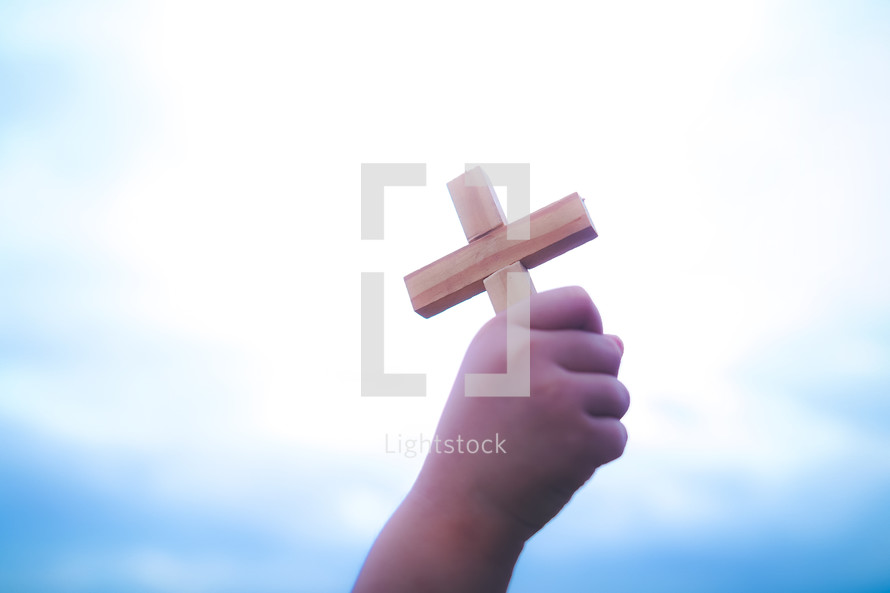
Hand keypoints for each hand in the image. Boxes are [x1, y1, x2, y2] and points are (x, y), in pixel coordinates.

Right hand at [413, 286, 628, 538]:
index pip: (578, 301)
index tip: (576, 355)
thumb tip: (619, 340)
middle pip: (608, 348)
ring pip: (618, 393)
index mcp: (503, 331)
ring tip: (554, 438)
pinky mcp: (581, 437)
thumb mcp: (493, 376)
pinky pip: (617, 434)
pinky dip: (597, 454)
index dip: (589, 327)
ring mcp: (557, 395)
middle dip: (596, 381)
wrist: (461, 506)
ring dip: (598, 419)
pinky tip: (560, 463)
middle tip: (556, 413)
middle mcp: (528, 354)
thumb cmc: (479, 436)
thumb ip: (551, 348)